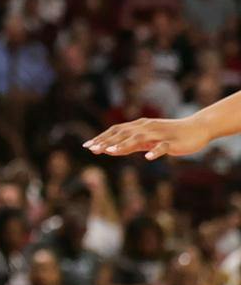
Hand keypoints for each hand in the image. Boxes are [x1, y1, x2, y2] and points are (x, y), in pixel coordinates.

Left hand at [86, 116, 208, 160]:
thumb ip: (131, 145)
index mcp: (139, 126)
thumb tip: (111, 150)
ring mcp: (159, 134)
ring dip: (124, 144)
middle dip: (107, 141)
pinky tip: (148, 158)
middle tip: (92, 149)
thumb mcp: (147, 140)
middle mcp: (146, 128)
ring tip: (111, 151)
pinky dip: (155, 151)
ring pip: (139, 138)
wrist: (197, 129)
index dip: (102, 137)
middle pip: (123, 133)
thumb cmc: (170, 135)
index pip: (116, 131)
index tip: (87, 145)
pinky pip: (162, 147)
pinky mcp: (172, 142)